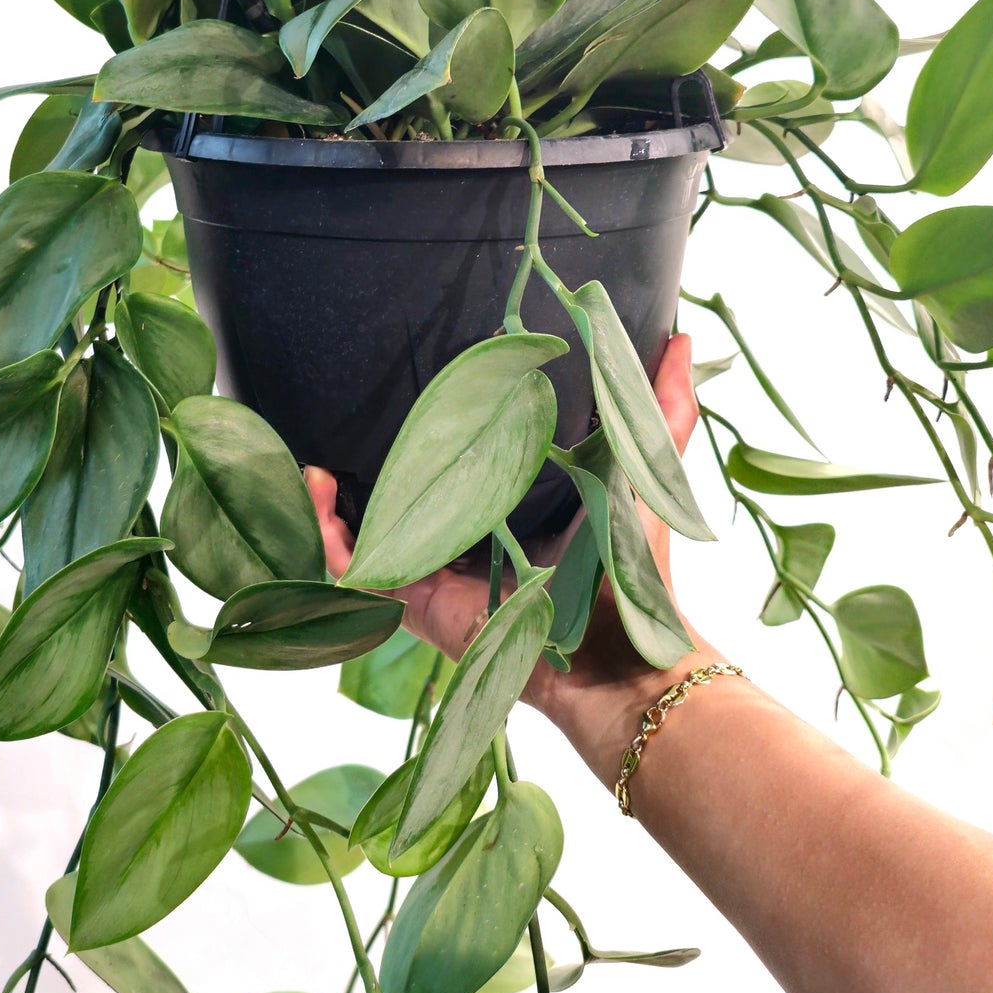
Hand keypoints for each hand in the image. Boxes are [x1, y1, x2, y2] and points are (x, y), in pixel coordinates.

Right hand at [306, 335, 722, 753]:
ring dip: (327, 509)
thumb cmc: (631, 566)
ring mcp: (435, 576)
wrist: (621, 653)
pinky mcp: (416, 606)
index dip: (420, 440)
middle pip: (397, 503)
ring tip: (309, 472)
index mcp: (507, 511)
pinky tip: (317, 499)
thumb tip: (683, 339)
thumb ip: (658, 409)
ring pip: (365, 539)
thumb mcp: (640, 470)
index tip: (398, 397)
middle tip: (331, 433)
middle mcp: (464, 544)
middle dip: (359, 474)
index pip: (451, 470)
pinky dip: (329, 540)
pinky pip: (357, 574)